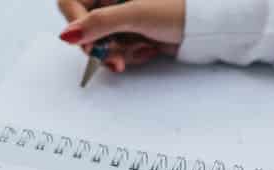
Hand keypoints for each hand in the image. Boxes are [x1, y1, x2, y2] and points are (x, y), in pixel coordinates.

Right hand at [57, 0, 184, 71]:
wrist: (205, 25)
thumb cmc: (177, 9)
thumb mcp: (135, 14)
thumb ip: (99, 23)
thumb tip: (68, 34)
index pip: (71, 3)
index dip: (76, 24)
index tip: (88, 43)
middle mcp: (111, 0)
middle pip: (85, 27)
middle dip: (102, 46)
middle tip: (116, 60)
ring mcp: (121, 18)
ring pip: (101, 43)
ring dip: (120, 52)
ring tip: (144, 49)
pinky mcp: (131, 34)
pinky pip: (117, 50)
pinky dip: (131, 54)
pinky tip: (149, 49)